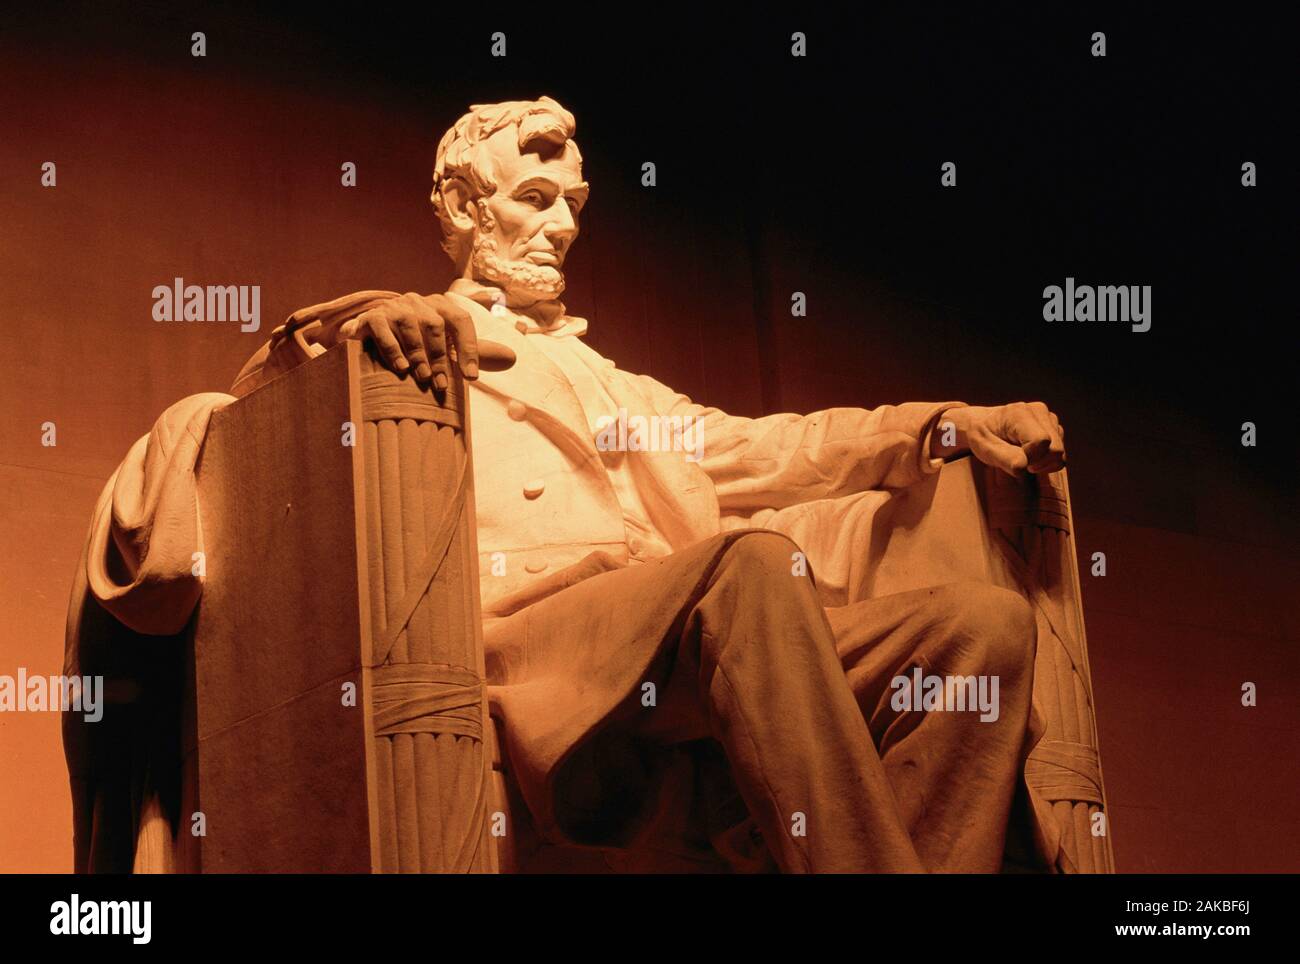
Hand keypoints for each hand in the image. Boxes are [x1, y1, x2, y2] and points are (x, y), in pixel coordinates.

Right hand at [336, 292, 483, 390]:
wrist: (372, 338)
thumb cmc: (418, 345)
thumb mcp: (447, 348)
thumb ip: (476, 353)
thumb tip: (512, 359)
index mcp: (440, 306)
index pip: (462, 321)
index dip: (470, 348)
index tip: (471, 377)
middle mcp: (418, 301)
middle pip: (435, 324)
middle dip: (440, 357)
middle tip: (441, 385)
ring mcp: (394, 306)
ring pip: (410, 325)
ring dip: (418, 354)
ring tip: (422, 377)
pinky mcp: (372, 316)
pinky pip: (384, 329)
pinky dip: (393, 349)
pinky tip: (400, 368)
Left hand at [937, 402, 1065, 476]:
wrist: (984, 423)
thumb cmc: (982, 436)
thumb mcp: (984, 448)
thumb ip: (1004, 458)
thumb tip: (1023, 467)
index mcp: (1019, 413)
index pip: (1041, 442)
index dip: (1030, 459)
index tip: (1012, 460)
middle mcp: (1039, 410)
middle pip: (1056, 450)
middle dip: (1038, 463)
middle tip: (1017, 461)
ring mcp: (1049, 417)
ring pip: (1059, 454)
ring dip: (1041, 462)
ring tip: (1021, 455)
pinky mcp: (1054, 426)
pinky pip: (1059, 454)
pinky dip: (1045, 459)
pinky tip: (1029, 453)